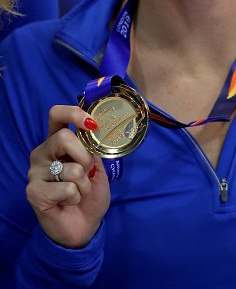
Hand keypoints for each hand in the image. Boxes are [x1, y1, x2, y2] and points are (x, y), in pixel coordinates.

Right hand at [26, 105, 110, 247]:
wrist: (83, 226)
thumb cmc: (89, 194)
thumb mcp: (97, 167)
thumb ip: (92, 148)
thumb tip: (95, 131)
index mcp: (57, 141)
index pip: (56, 114)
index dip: (73, 113)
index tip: (92, 124)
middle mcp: (43, 152)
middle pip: (64, 137)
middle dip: (85, 157)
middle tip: (88, 172)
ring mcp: (35, 172)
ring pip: (71, 168)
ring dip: (84, 184)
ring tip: (78, 193)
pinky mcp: (34, 192)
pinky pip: (67, 188)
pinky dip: (76, 197)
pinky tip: (68, 203)